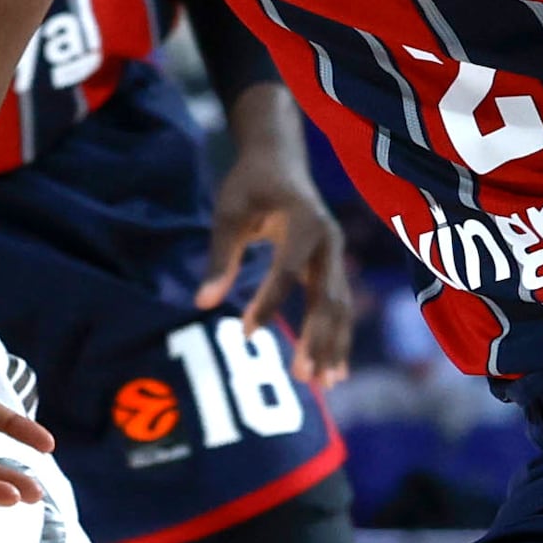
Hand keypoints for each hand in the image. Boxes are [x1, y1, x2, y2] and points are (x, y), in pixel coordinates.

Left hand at [198, 89, 357, 384]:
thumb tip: (203, 304)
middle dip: (316, 339)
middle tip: (302, 377)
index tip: (246, 334)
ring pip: (340, 307)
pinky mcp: (334, 266)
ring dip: (332, 346)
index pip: (287, 272)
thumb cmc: (250, 184)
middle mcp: (329, 240)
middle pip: (326, 297)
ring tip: (324, 384)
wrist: (281, 158)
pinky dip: (337, 338)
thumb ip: (220, 258)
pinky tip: (333, 370)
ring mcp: (336, 254)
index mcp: (304, 223)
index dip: (268, 303)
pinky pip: (340, 306)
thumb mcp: (228, 213)